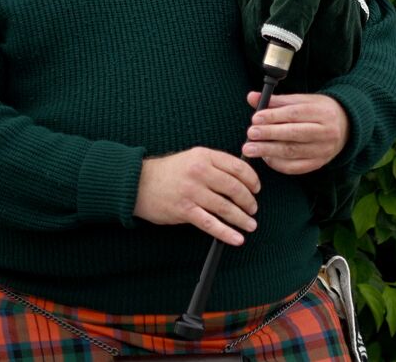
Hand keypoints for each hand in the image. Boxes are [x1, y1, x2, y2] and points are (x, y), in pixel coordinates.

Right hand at [133, 147, 260, 245]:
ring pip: (225, 207)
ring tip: (250, 224)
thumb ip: (216, 164)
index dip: (252, 179)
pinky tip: (237, 238)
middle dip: (249, 201)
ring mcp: (192, 192)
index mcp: (205, 156)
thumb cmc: (169, 171)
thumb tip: (242, 177)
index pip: (238, 167)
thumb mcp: (193, 157)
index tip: (257, 188)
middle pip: (235, 188)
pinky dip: (226, 232)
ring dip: (242, 218)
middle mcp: (200, 172)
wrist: (138, 183)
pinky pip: (210, 224)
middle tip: (253, 208)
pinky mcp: (184, 210)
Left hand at [243, 91, 349, 174]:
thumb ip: (277, 101)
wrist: (346, 127)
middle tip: (250, 134)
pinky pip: (295, 167)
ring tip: (249, 149)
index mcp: (322, 112)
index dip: (274, 116)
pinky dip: (277, 163)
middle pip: (294, 134)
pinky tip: (265, 158)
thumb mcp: (303, 101)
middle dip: (270, 134)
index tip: (256, 118)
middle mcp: (326, 132)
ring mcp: (323, 150)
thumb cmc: (318, 111)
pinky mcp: (318, 163)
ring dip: (268, 151)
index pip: (295, 114)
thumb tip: (252, 97)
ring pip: (292, 152)